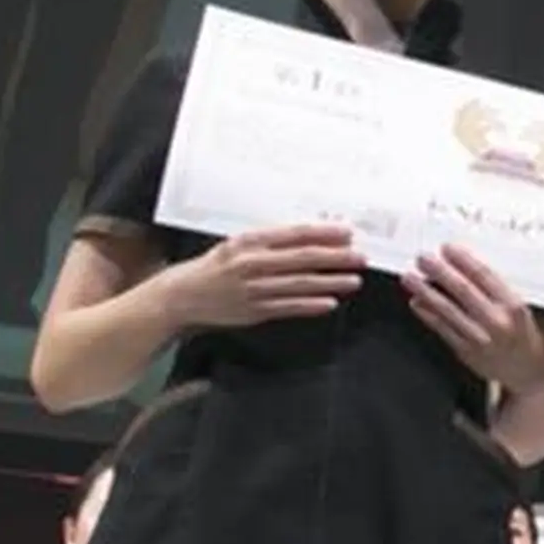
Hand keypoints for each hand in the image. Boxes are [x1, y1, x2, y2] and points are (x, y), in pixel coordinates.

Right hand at [169, 221, 362, 327]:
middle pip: (302, 258)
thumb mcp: (239, 245)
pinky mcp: (254, 310)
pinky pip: (288, 307)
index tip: (347, 232)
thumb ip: (272, 242)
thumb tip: (312, 237)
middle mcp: (252, 263)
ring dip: (330, 282)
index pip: (294, 234)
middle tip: (360, 257)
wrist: (184, 295)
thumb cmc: (216, 267)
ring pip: (299, 284)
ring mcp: (254, 288)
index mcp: (250, 241)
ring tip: (353, 280)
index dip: (324, 233)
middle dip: (335, 258)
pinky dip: (311, 305)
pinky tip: (329, 302)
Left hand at [404, 244, 543, 392]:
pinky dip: (428, 315)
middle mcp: (496, 323)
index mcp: (515, 309)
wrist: (534, 380)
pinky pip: (442, 330)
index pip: (485, 277)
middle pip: (461, 291)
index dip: (464, 261)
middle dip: (439, 271)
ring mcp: (479, 339)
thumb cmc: (541, 344)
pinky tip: (417, 303)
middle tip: (424, 258)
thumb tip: (506, 266)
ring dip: (425, 292)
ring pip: (446, 310)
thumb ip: (528, 293)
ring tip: (410, 278)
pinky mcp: (467, 352)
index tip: (449, 248)